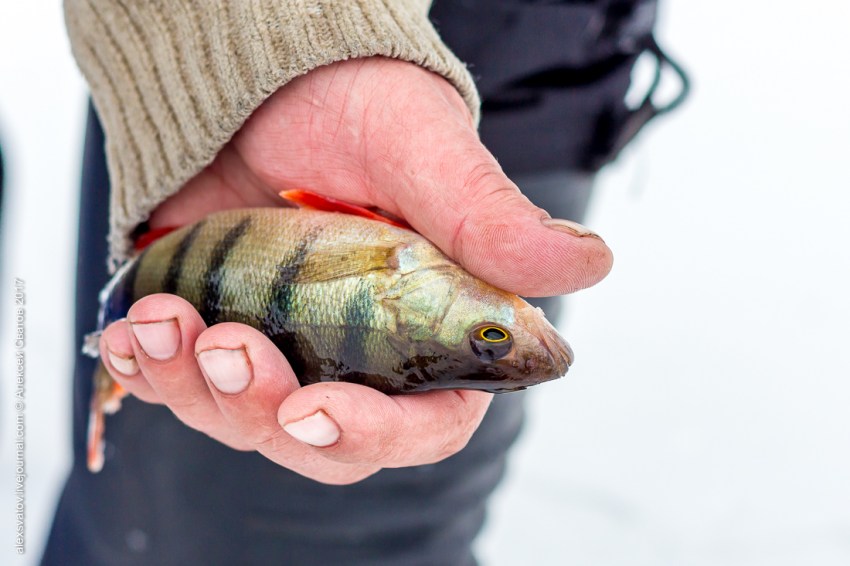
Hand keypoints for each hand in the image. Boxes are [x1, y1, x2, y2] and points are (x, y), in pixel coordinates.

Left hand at [99, 57, 612, 483]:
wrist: (262, 75)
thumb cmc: (356, 103)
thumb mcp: (422, 150)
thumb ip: (490, 218)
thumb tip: (591, 262)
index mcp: (429, 327)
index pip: (424, 420)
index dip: (377, 435)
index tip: (316, 409)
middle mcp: (360, 352)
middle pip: (323, 440)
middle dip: (265, 414)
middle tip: (229, 347)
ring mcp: (288, 347)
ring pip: (245, 421)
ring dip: (198, 391)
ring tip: (163, 324)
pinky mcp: (225, 329)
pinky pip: (186, 386)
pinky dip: (154, 374)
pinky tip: (133, 339)